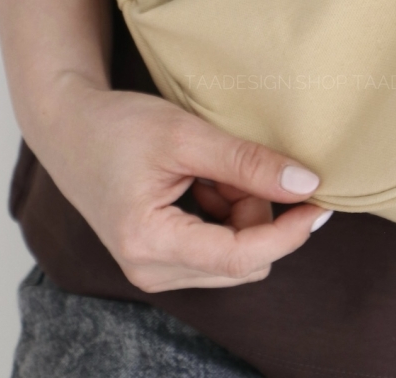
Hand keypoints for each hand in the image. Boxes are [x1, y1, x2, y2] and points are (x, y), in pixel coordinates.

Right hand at [35, 77, 331, 292]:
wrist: (72, 128)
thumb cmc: (119, 126)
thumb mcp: (188, 135)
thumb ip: (247, 163)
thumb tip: (307, 184)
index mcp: (150, 243)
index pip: (242, 257)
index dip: (291, 231)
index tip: (323, 201)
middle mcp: (151, 270)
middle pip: (245, 259)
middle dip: (258, 212)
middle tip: (235, 162)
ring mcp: (155, 268)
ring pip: (237, 254)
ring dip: (242, 210)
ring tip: (211, 167)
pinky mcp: (162, 257)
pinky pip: (219, 246)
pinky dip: (227, 211)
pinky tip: (203, 178)